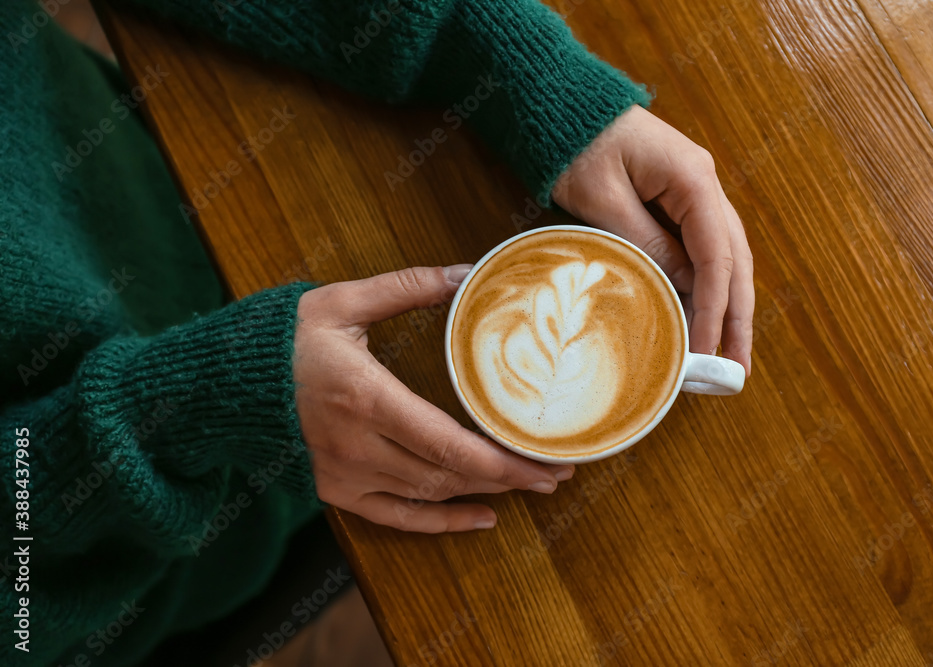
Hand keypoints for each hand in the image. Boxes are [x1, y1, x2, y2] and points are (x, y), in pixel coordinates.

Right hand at [294, 265, 573, 532]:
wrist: (219, 386)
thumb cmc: (282, 340)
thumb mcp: (342, 302)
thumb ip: (408, 287)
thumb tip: (466, 272)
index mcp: (366, 398)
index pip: (448, 443)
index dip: (502, 460)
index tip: (546, 462)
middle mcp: (358, 446)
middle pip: (449, 474)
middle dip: (508, 478)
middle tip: (555, 473)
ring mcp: (344, 475)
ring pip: (429, 495)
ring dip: (482, 494)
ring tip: (528, 487)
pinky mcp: (334, 492)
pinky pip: (396, 518)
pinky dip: (440, 523)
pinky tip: (480, 519)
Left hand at [552, 105, 753, 373]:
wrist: (563, 105)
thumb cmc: (577, 146)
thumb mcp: (605, 202)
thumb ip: (648, 244)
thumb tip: (685, 289)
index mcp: (693, 179)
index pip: (716, 255)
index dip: (714, 307)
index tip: (707, 349)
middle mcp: (705, 184)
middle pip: (734, 258)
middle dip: (736, 315)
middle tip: (737, 369)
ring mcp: (695, 190)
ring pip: (724, 255)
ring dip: (727, 304)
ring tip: (728, 353)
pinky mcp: (678, 198)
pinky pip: (701, 247)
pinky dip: (705, 284)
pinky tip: (704, 315)